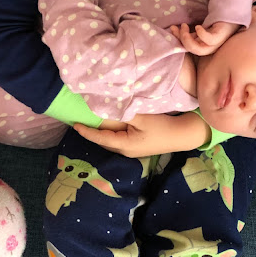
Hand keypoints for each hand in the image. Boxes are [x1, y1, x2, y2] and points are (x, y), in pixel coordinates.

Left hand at [73, 113, 210, 156]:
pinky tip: (109, 123)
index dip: (86, 131)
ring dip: (101, 131)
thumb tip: (106, 106)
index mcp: (124, 145)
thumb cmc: (162, 126)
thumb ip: (123, 112)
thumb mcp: (141, 117)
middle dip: (91, 131)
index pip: (100, 138)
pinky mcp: (136, 146)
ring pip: (110, 140)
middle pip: (104, 140)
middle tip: (80, 119)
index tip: (74, 124)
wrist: (181, 135)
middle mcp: (125, 150)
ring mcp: (131, 150)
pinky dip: (111, 131)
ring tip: (90, 121)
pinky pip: (118, 138)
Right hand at [170, 21, 239, 54]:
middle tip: (180, 27)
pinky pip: (210, 40)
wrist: (232, 12)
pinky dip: (201, 35)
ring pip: (200, 50)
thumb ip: (190, 32)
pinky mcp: (221, 36)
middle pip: (194, 51)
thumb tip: (174, 29)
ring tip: (185, 26)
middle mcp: (211, 47)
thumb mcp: (200, 28)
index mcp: (205, 46)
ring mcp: (217, 43)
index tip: (172, 28)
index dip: (179, 40)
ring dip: (188, 39)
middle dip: (183, 40)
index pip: (190, 48)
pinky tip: (198, 27)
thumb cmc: (216, 21)